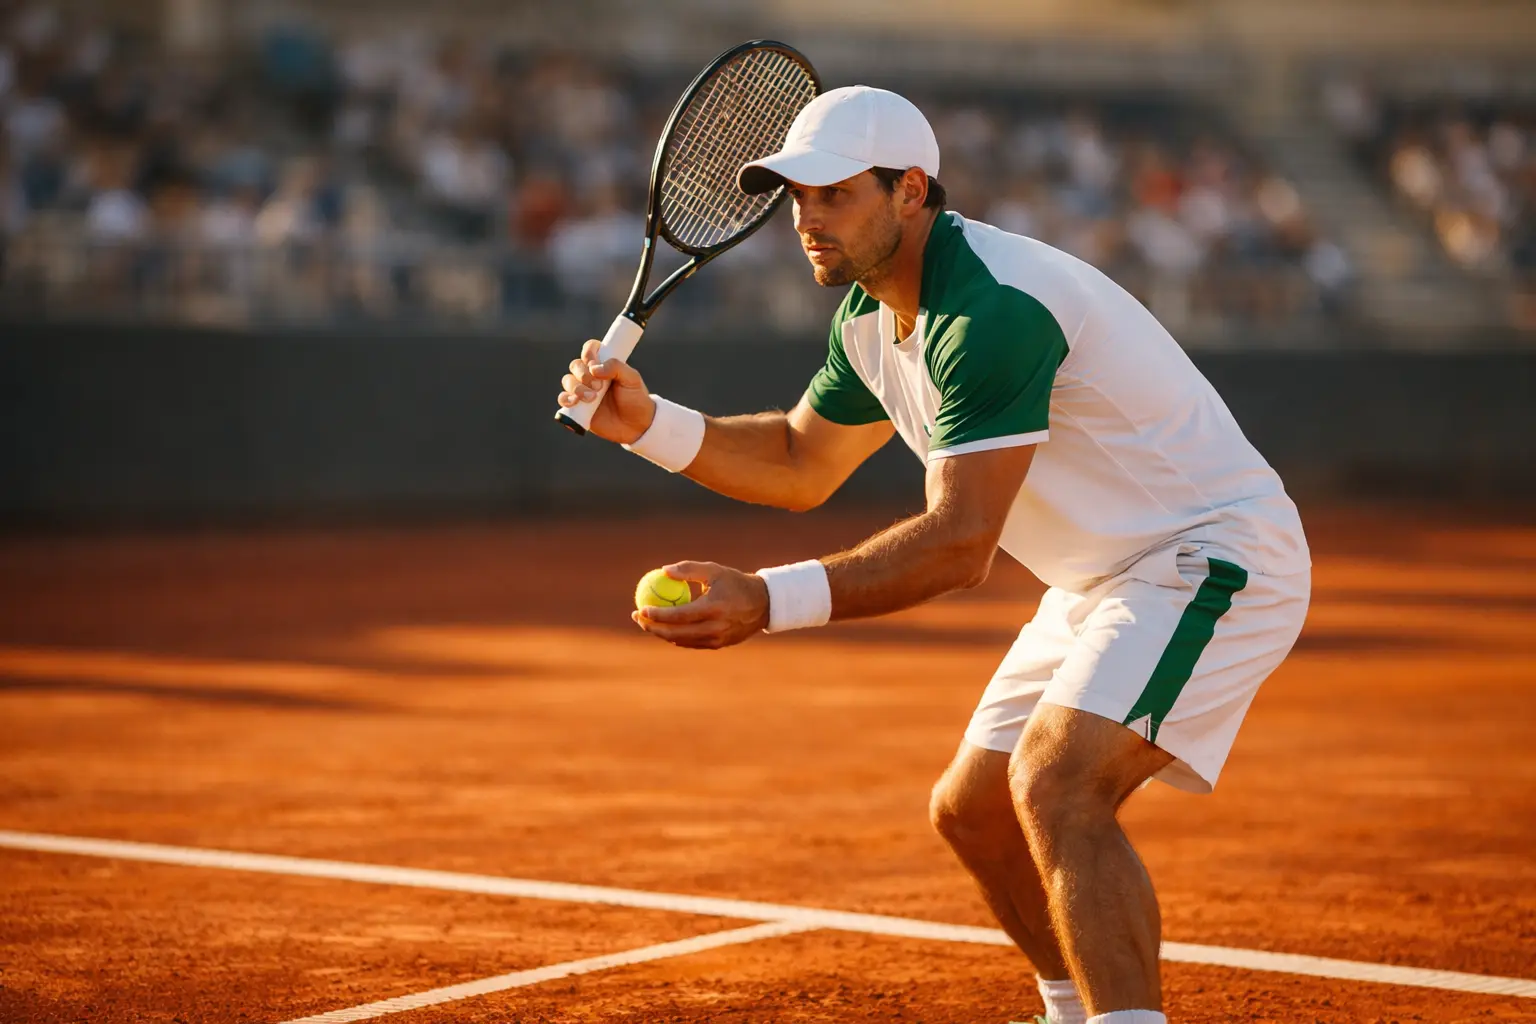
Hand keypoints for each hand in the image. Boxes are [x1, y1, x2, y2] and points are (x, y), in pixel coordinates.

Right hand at [558, 339, 656, 444]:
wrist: (636, 425)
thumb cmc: (636, 399)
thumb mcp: (632, 379)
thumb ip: (616, 367)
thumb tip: (594, 368)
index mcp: (604, 365)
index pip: (590, 349)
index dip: (588, 353)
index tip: (594, 363)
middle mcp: (591, 376)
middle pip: (575, 365)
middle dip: (583, 374)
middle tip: (599, 387)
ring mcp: (583, 391)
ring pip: (568, 381)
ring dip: (576, 388)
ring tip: (592, 398)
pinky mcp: (578, 407)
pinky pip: (563, 399)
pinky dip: (565, 399)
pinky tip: (575, 402)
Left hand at [632, 561, 769, 649]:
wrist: (763, 604)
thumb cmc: (735, 582)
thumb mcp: (713, 570)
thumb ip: (688, 569)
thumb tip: (663, 571)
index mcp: (713, 608)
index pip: (678, 615)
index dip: (657, 615)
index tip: (641, 608)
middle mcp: (715, 627)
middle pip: (675, 633)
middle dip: (652, 627)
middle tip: (638, 616)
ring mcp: (717, 639)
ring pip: (681, 641)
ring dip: (661, 633)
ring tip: (647, 622)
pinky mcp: (718, 645)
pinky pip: (691, 643)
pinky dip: (676, 637)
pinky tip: (665, 627)